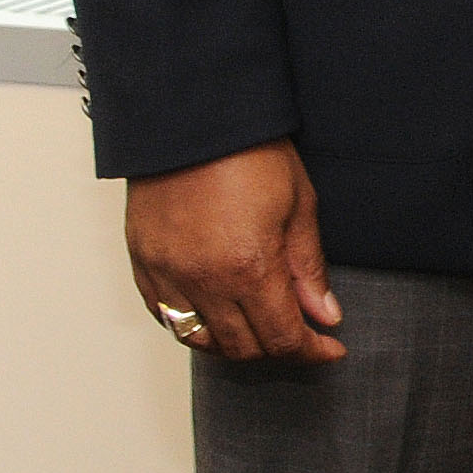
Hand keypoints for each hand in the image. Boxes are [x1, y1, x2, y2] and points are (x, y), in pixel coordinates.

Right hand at [125, 140, 344, 363]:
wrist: (193, 121)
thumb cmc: (250, 154)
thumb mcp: (300, 206)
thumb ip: (309, 269)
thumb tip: (325, 315)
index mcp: (249, 267)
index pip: (282, 337)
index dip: (311, 350)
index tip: (329, 347)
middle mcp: (203, 280)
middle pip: (242, 347)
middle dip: (278, 349)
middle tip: (300, 335)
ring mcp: (167, 275)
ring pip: (200, 340)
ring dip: (234, 345)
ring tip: (260, 328)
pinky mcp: (143, 264)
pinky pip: (165, 318)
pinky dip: (193, 327)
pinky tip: (217, 316)